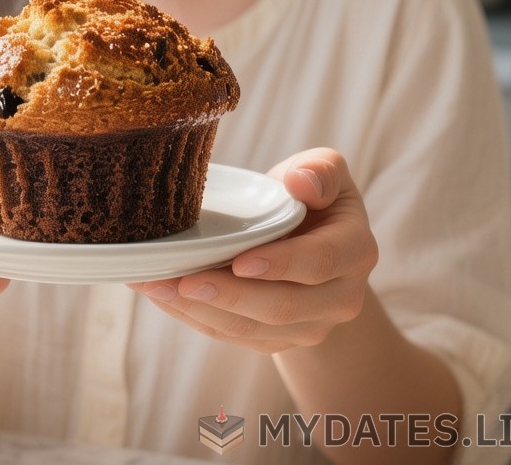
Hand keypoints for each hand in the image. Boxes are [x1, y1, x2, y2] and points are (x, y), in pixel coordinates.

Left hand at [129, 148, 377, 352]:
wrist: (315, 240)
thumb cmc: (311, 195)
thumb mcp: (324, 170)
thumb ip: (319, 170)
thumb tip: (300, 182)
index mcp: (355, 251)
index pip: (319, 263)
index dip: (280, 264)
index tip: (239, 261)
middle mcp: (340, 298)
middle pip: (282, 307)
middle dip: (228, 295)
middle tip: (180, 279)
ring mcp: (309, 325)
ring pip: (253, 329)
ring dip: (200, 310)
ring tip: (155, 285)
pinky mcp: (278, 340)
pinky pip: (234, 336)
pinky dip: (195, 318)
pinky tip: (163, 295)